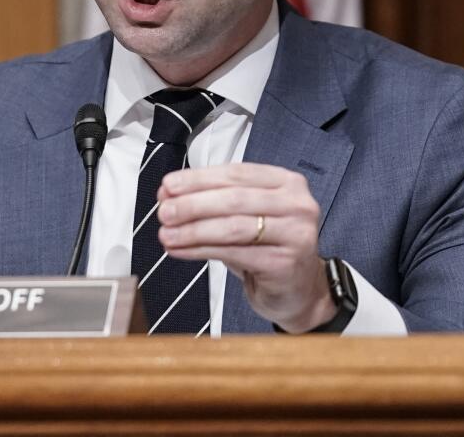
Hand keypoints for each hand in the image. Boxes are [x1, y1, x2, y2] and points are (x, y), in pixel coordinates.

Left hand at [156, 162, 336, 331]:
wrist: (300, 291)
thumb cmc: (269, 247)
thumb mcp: (245, 216)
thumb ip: (213, 201)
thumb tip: (168, 194)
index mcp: (287, 182)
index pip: (236, 173)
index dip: (198, 178)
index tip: (168, 185)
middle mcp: (297, 204)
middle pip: (234, 199)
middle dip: (192, 204)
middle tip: (164, 210)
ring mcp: (296, 234)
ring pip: (232, 227)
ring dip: (193, 230)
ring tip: (166, 233)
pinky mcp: (285, 263)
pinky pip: (234, 253)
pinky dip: (201, 250)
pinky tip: (180, 250)